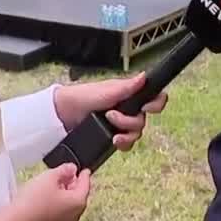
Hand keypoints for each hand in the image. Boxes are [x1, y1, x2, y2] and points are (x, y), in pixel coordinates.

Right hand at [0, 164, 90, 220]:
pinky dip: (56, 205)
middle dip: (72, 184)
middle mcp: (74, 217)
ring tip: (51, 185)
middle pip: (78, 196)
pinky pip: (59, 214)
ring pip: (68, 206)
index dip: (84, 175)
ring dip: (63, 195)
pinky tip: (45, 199)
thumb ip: (64, 170)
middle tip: (65, 174)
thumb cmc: (32, 203)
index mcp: (78, 203)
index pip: (86, 185)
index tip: (84, 170)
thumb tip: (71, 169)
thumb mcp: (49, 177)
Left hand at [53, 74, 168, 150]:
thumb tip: (144, 76)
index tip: (147, 108)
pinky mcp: (113, 136)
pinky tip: (114, 142)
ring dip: (126, 135)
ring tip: (112, 132)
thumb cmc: (84, 96)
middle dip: (129, 122)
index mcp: (129, 95)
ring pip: (136, 134)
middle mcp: (128, 109)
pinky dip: (123, 144)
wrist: (64, 114)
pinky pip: (127, 144)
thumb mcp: (107, 91)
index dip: (156, 104)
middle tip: (111, 116)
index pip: (153, 98)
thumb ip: (127, 87)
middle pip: (143, 120)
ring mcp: (121, 124)